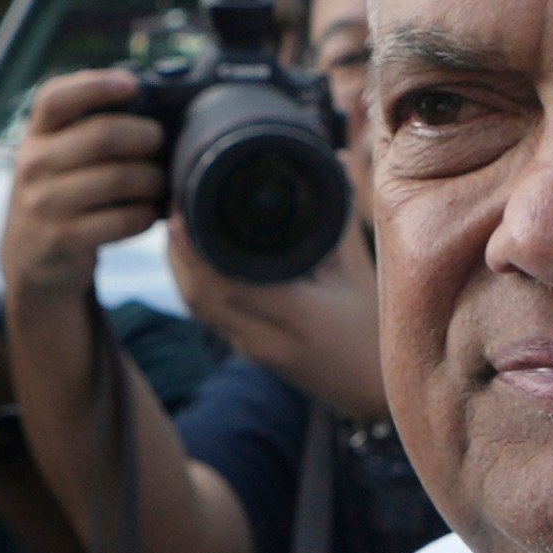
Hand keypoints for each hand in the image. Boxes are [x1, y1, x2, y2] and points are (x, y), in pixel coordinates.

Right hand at [0, 70, 162, 310]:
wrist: (29, 257)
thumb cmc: (58, 192)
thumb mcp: (54, 153)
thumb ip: (84, 124)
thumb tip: (144, 93)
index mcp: (35, 134)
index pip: (56, 98)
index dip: (96, 85)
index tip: (132, 86)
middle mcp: (34, 164)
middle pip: (102, 136)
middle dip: (145, 136)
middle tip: (160, 143)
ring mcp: (46, 203)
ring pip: (119, 178)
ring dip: (152, 179)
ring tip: (158, 182)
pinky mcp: (65, 238)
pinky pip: (123, 219)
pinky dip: (145, 214)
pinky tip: (146, 212)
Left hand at [169, 217, 387, 423]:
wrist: (374, 393)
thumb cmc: (376, 331)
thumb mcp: (362, 273)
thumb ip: (342, 218)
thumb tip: (338, 159)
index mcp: (298, 316)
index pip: (228, 282)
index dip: (198, 247)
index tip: (191, 206)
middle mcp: (268, 339)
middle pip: (202, 297)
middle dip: (180, 254)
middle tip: (175, 210)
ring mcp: (255, 351)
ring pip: (199, 310)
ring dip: (181, 270)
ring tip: (177, 229)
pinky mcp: (250, 353)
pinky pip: (209, 318)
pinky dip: (194, 288)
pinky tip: (191, 261)